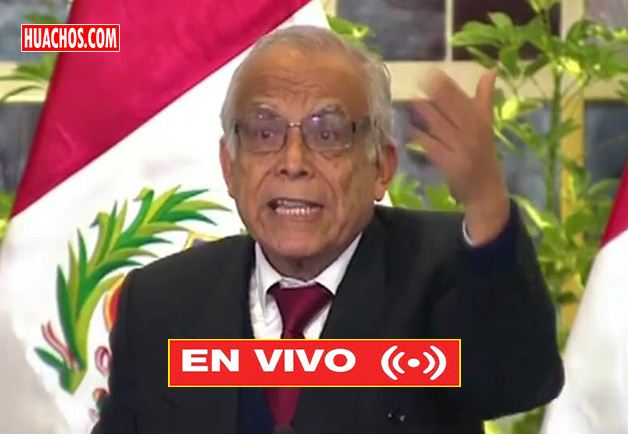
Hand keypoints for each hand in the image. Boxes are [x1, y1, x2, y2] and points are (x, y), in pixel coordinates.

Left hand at [409, 69, 509, 243]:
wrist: (487, 190)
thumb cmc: (484, 155)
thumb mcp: (487, 125)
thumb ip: (485, 98)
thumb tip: (491, 71)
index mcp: (482, 120)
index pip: (463, 98)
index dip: (447, 85)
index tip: (431, 72)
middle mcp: (474, 132)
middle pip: (452, 109)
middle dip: (435, 95)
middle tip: (416, 80)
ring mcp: (463, 148)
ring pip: (441, 126)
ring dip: (424, 113)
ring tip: (409, 100)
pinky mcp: (452, 163)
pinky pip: (434, 147)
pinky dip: (421, 138)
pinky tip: (409, 130)